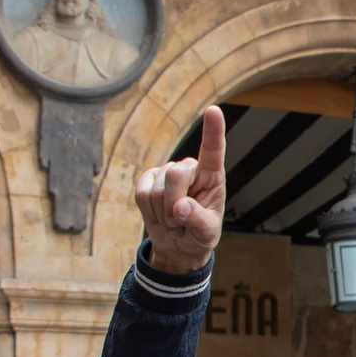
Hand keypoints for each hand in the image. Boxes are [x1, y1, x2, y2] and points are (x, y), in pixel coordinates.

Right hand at [134, 105, 226, 274]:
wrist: (179, 245)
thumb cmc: (200, 235)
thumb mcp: (207, 233)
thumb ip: (198, 220)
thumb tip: (180, 207)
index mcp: (211, 176)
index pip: (213, 150)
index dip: (213, 131)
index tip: (213, 111)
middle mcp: (189, 168)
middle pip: (175, 175)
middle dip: (174, 204)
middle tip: (180, 223)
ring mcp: (167, 172)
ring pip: (156, 188)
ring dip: (162, 213)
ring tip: (173, 221)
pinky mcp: (148, 179)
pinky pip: (142, 193)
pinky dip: (149, 211)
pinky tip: (159, 214)